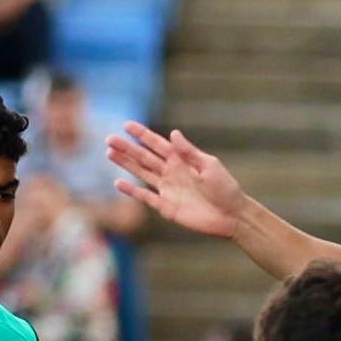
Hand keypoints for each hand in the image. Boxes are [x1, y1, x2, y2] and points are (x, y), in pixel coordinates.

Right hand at [110, 123, 245, 238]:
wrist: (231, 216)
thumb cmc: (225, 188)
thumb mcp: (209, 166)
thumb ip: (189, 151)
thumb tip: (173, 133)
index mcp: (181, 159)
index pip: (157, 144)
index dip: (142, 134)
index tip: (126, 125)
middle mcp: (171, 172)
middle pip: (144, 157)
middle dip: (127, 148)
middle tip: (109, 139)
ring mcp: (167, 189)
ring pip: (141, 173)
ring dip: (126, 164)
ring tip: (109, 154)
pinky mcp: (166, 207)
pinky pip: (146, 197)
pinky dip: (132, 191)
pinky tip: (118, 183)